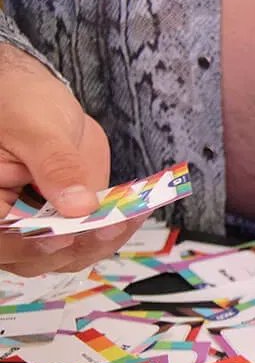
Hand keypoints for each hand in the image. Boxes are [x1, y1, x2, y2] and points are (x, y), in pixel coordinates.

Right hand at [0, 44, 139, 276]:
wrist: (39, 105)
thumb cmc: (19, 105)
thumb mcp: (35, 128)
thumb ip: (55, 166)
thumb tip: (79, 205)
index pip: (2, 236)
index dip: (28, 245)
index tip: (62, 239)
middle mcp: (5, 224)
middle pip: (32, 257)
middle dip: (74, 246)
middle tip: (109, 226)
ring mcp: (36, 230)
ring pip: (66, 257)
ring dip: (100, 243)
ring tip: (127, 218)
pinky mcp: (67, 228)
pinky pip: (89, 241)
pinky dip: (113, 233)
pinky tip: (134, 214)